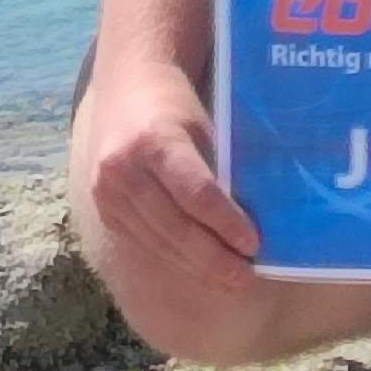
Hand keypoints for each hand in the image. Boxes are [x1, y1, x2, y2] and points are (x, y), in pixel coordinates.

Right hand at [77, 53, 260, 303]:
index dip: (226, 223)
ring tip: (231, 280)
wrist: (125, 90)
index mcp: (153, 142)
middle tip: (246, 278)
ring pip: (160, 242)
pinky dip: (176, 258)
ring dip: (198, 267)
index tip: (253, 245)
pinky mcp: (104, 210)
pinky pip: (146, 243)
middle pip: (176, 228)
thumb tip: (265, 215)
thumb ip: (223, 169)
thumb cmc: (177, 109)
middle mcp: (123, 170)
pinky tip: (201, 269)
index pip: (195, 194)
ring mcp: (107, 193)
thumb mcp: (204, 129)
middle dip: (214, 259)